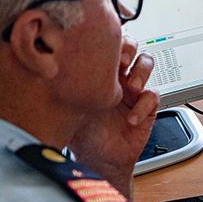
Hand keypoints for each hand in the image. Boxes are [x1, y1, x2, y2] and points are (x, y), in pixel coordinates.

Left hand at [68, 36, 158, 198]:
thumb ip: (66, 86)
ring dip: (141, 72)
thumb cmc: (82, 134)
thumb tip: (50, 66)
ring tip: (131, 87)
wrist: (99, 160)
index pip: (107, 45)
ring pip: (146, 63)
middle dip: (129, 49)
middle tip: (121, 61)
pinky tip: (131, 118)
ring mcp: (133, 91)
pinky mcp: (147, 107)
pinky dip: (143, 106)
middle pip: (131, 46)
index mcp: (98, 73)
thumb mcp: (69, 106)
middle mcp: (117, 77)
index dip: (110, 41)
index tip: (104, 49)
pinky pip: (152, 95)